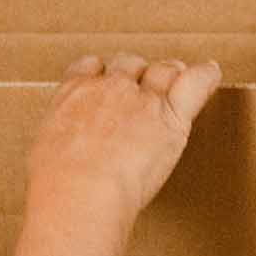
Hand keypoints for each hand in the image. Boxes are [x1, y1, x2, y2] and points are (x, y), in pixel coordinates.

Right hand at [25, 55, 222, 228]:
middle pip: (129, 64)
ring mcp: (143, 100)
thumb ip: (59, 142)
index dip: (101, 72)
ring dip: (170, 76)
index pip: (89, 66)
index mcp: (73, 93)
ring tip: (178, 81)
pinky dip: (206, 75)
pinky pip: (196, 84)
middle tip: (144, 90)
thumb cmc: (55, 183)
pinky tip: (212, 73)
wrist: (81, 190)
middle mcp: (109, 88)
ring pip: (163, 71)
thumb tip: (61, 155)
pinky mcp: (171, 118)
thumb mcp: (44, 152)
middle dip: (137, 74)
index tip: (105, 82)